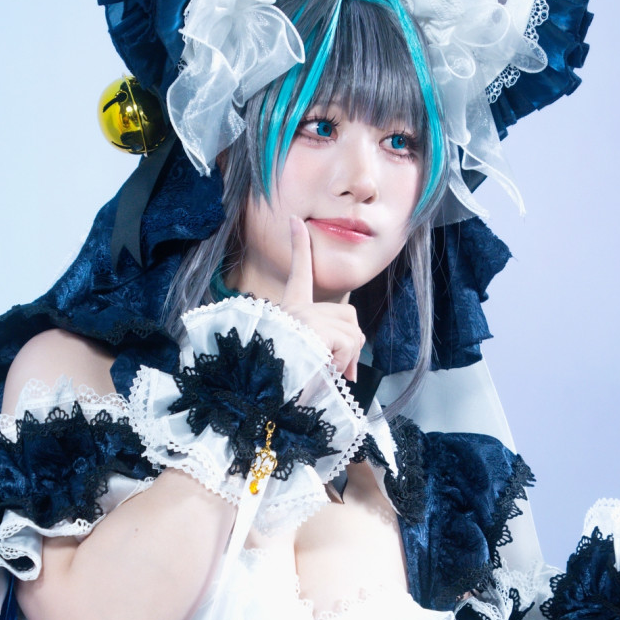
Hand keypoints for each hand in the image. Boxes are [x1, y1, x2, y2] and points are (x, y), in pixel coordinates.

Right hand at [279, 216, 364, 381]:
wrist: (266, 399)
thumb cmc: (286, 386)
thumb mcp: (307, 362)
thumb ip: (325, 351)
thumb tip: (351, 371)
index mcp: (289, 312)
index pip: (299, 273)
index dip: (300, 245)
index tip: (296, 220)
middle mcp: (294, 310)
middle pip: (348, 315)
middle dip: (351, 344)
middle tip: (338, 369)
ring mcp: (304, 317)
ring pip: (353, 332)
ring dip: (346, 359)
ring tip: (324, 372)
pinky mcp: (313, 327)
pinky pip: (348, 343)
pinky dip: (343, 363)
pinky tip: (324, 371)